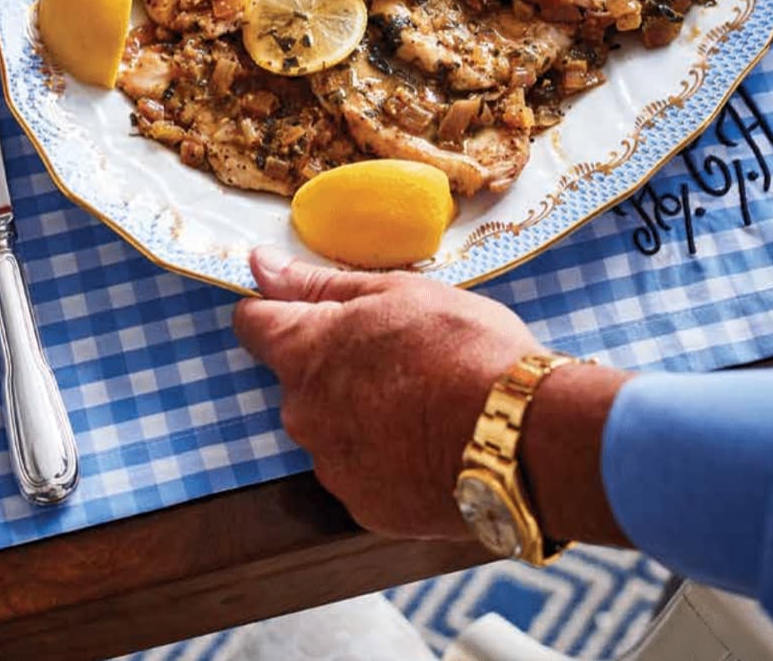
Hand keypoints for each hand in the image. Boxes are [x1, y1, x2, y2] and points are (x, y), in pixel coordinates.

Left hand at [232, 248, 545, 538]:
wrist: (519, 437)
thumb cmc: (462, 348)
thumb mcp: (395, 294)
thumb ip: (318, 284)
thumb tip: (261, 265)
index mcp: (305, 353)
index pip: (253, 324)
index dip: (276, 308)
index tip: (308, 304)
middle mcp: (302, 414)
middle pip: (299, 378)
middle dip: (334, 364)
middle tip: (397, 351)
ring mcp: (332, 466)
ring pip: (331, 426)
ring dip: (359, 411)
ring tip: (423, 399)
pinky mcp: (365, 507)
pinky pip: (362, 470)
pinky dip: (385, 456)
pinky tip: (429, 440)